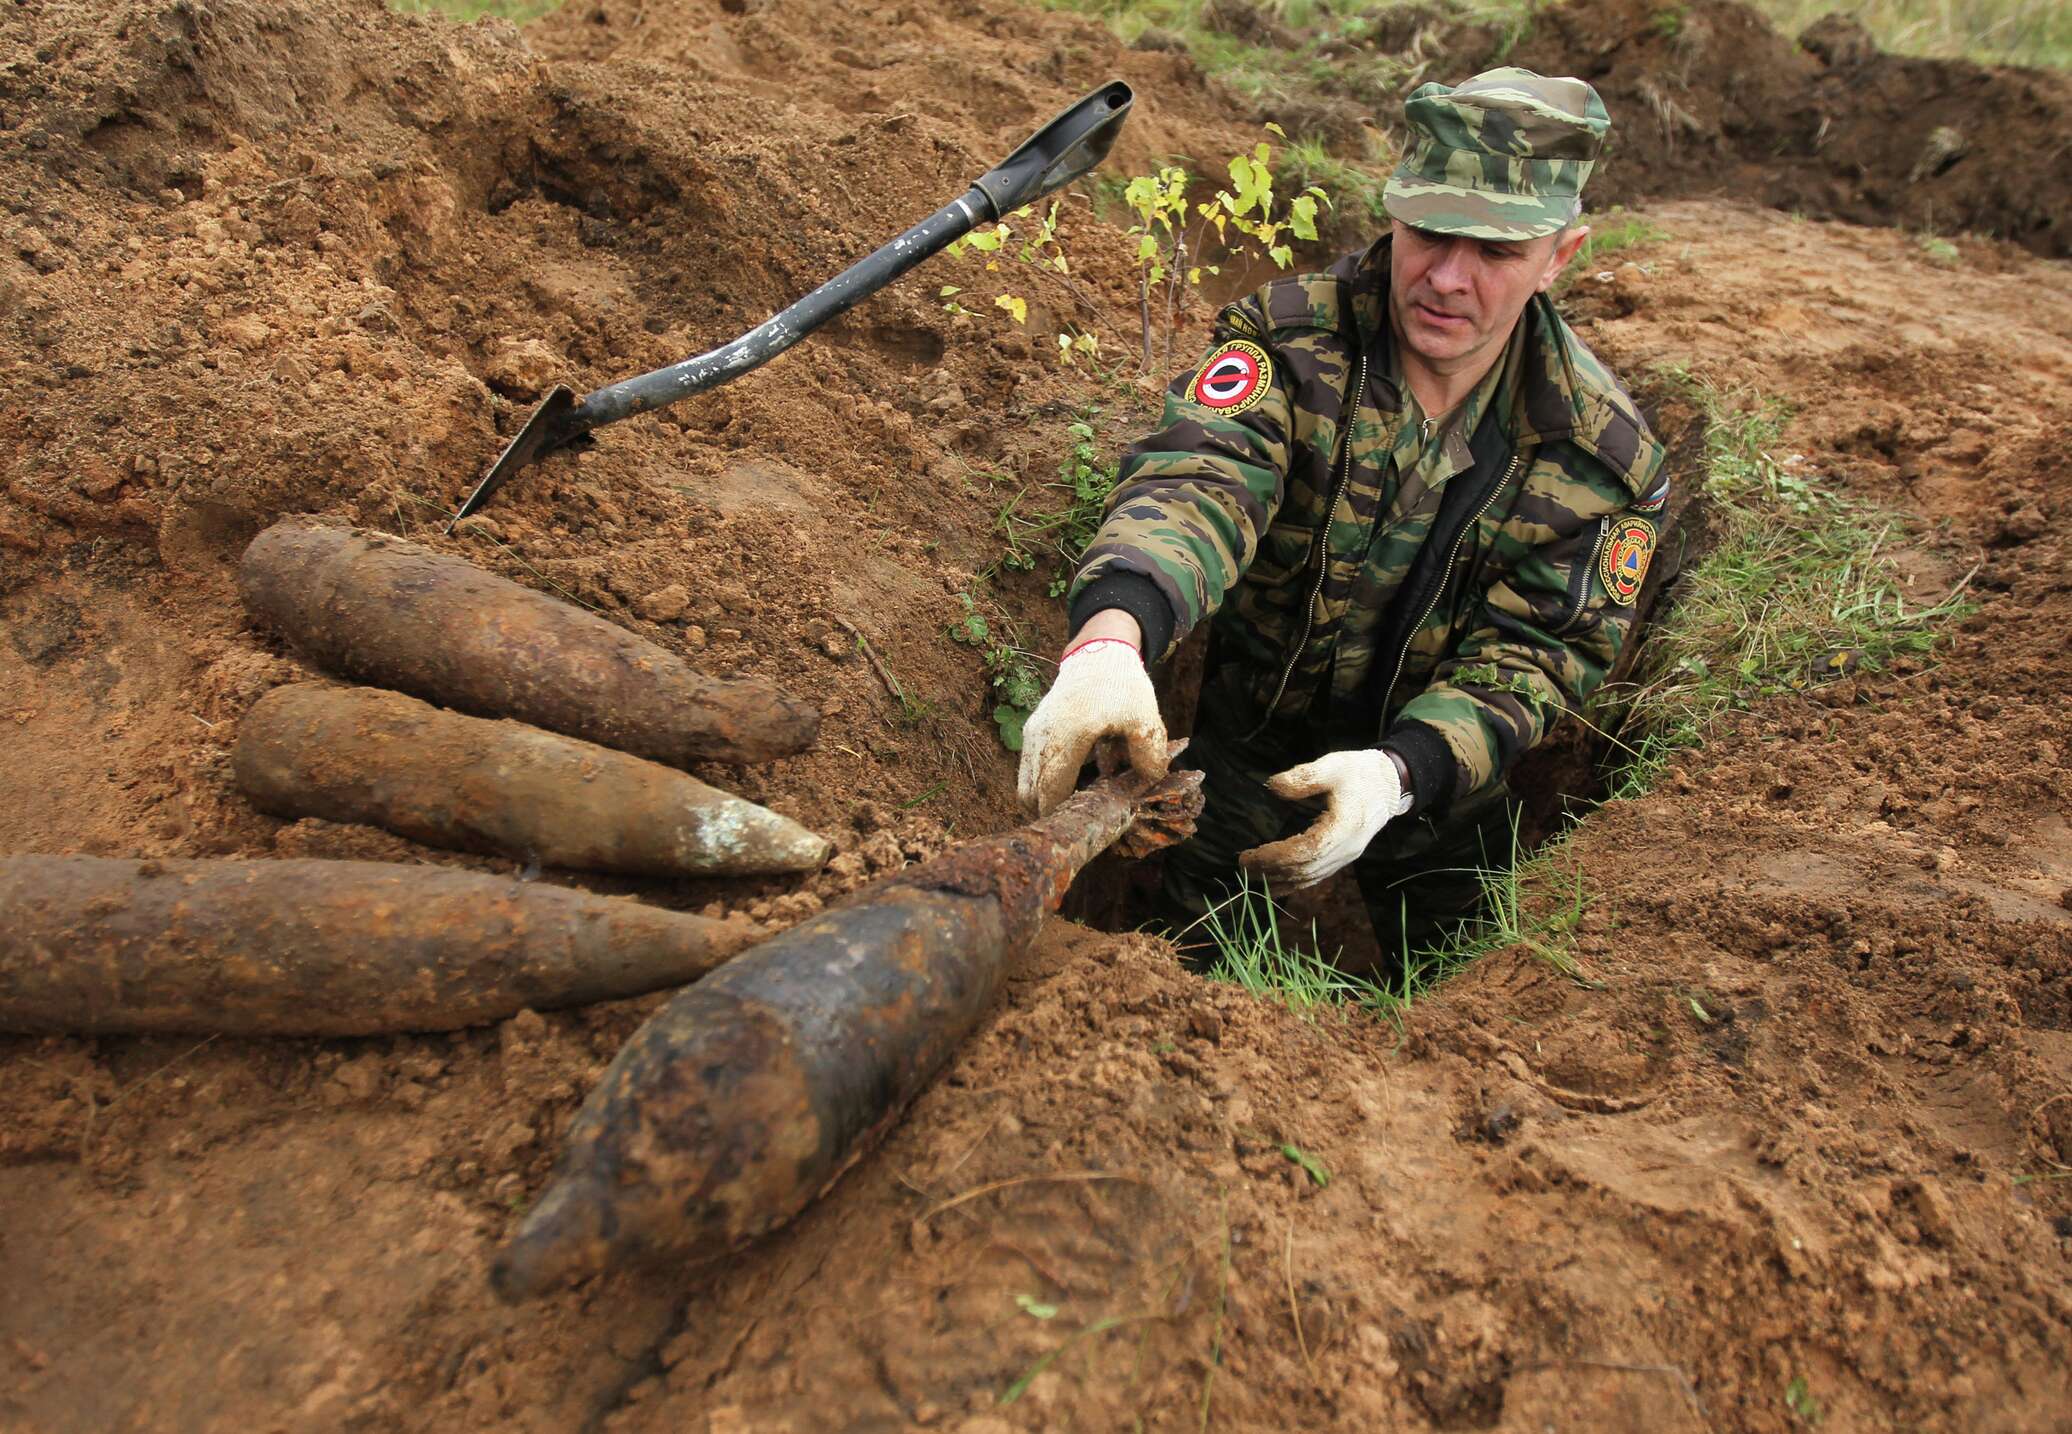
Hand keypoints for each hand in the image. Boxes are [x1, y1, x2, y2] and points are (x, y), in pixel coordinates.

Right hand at [1016, 638, 1167, 815]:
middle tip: (1082, 820)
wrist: (1098, 654)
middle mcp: (1040, 739)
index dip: (1062, 819)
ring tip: (1079, 802)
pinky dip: (1045, 782)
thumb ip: (1149, 754)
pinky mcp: (1031, 731)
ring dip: (1047, 798)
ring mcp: (1031, 735)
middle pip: (1030, 797)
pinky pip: (1030, 769)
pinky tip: (1075, 780)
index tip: (1082, 829)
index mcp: (1065, 739)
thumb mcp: (1144, 718)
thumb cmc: (1121, 685)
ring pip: (1026, 785)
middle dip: (1052, 814)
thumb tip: (1149, 782)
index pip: (1049, 795)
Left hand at [1239, 749, 1410, 888]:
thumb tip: (1272, 786)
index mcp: (1345, 827)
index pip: (1307, 850)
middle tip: (1243, 865)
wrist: (1387, 785)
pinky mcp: (1343, 858)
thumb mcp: (1332, 766)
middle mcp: (1347, 848)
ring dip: (1280, 880)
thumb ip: (1303, 776)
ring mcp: (1346, 856)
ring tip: (1251, 876)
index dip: (1277, 856)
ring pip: (1311, 877)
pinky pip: (1317, 876)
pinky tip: (1274, 884)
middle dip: (1272, 870)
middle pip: (1306, 868)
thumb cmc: (1357, 772)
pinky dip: (1294, 883)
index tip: (1250, 854)